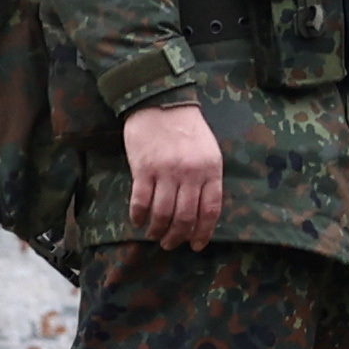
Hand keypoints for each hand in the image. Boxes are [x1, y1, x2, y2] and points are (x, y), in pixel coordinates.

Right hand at [120, 94, 224, 248]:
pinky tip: (137, 222)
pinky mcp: (143, 169)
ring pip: (162, 213)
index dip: (203, 232)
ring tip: (153, 235)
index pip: (210, 209)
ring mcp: (166, 171)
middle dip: (177, 237)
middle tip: (169, 244)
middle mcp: (190, 173)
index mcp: (211, 169)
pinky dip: (138, 216)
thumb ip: (208, 179)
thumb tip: (202, 213)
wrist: (161, 103)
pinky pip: (140, 201)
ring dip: (157, 230)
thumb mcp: (209, 152)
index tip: (196, 245)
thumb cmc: (188, 129)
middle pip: (185, 217)